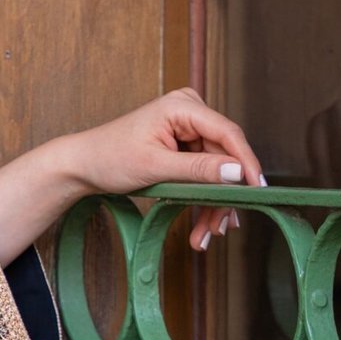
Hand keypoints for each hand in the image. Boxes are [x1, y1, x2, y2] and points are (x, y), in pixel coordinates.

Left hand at [65, 86, 265, 251]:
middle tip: (221, 227)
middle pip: (224, 157)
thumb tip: (237, 173)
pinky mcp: (185, 147)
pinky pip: (203, 174)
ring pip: (216, 171)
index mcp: (183, 106)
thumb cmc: (109, 158)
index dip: (246, 163)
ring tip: (206, 234)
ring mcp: (188, 129)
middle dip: (223, 195)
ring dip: (213, 204)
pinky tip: (203, 225)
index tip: (258, 191)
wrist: (82, 165)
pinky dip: (202, 199)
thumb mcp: (155, 166)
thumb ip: (198, 169)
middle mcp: (190, 112)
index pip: (228, 133)